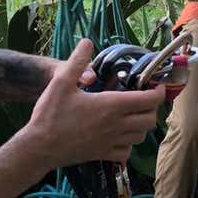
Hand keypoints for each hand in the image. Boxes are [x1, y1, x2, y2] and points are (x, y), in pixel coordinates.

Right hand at [22, 39, 164, 167]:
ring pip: (140, 137)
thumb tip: (87, 42)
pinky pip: (126, 152)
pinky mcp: (103, 155)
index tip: (156, 85)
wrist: (40, 147)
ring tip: (133, 114)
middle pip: (149, 120)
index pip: (147, 100)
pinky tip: (120, 135)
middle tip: (144, 98)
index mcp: (111, 105)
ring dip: (141, 124)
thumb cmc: (51, 114)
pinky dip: (129, 143)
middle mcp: (116, 125)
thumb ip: (77, 61)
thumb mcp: (61, 82)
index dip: (158, 92)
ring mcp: (110, 142)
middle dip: (152, 108)